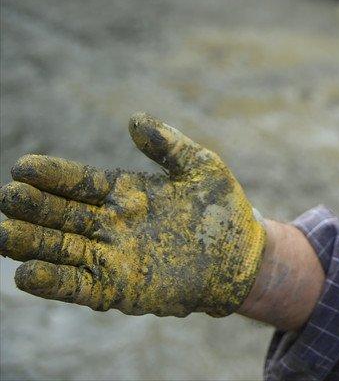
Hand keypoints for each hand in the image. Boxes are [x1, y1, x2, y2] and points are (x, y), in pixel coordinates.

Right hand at [0, 113, 264, 316]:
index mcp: (124, 193)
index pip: (78, 182)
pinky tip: (26, 274)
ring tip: (3, 233)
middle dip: (32, 207)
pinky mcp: (118, 288)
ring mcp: (110, 257)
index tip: (23, 167)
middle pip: (59, 215)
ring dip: (30, 243)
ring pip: (59, 249)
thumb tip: (134, 119)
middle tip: (7, 197)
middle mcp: (109, 224)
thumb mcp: (200, 167)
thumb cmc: (222, 209)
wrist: (244, 257)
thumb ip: (168, 144)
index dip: (52, 175)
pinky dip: (52, 282)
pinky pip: (77, 285)